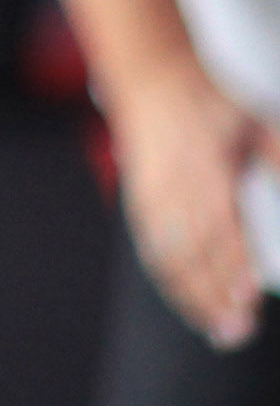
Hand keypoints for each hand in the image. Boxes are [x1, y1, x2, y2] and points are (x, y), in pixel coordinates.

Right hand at [102, 64, 279, 347]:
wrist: (148, 74)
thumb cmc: (204, 95)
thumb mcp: (254, 120)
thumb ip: (278, 160)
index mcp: (202, 166)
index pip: (217, 225)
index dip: (231, 263)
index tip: (248, 295)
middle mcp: (172, 186)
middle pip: (189, 252)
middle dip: (212, 297)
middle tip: (237, 331)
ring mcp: (151, 193)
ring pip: (168, 255)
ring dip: (190, 296)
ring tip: (215, 328)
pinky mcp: (140, 198)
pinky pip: (151, 245)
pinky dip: (169, 278)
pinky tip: (184, 298)